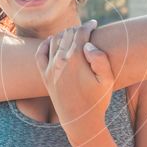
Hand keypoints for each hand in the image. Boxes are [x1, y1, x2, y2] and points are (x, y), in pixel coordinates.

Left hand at [34, 20, 115, 141]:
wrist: (80, 122)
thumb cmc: (97, 101)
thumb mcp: (106, 81)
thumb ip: (100, 59)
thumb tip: (88, 44)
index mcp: (76, 60)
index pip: (81, 33)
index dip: (89, 26)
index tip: (95, 24)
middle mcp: (60, 61)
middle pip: (68, 35)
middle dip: (78, 30)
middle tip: (87, 30)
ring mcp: (50, 68)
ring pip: (55, 41)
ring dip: (65, 35)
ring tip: (74, 35)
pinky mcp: (44, 76)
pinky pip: (40, 54)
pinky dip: (46, 44)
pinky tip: (52, 42)